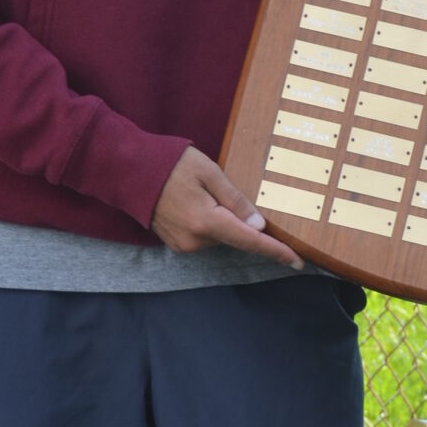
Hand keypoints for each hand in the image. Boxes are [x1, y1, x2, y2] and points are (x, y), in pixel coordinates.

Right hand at [152, 145, 301, 264]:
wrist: (129, 171)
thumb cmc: (171, 164)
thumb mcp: (209, 172)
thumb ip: (235, 200)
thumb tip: (258, 225)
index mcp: (206, 222)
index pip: (250, 240)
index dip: (276, 251)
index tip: (298, 261)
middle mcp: (195, 240)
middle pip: (235, 237)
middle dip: (241, 220)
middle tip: (223, 190)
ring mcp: (183, 245)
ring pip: (220, 237)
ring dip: (223, 220)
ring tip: (204, 192)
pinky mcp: (176, 244)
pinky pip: (205, 237)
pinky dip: (210, 224)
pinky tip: (197, 203)